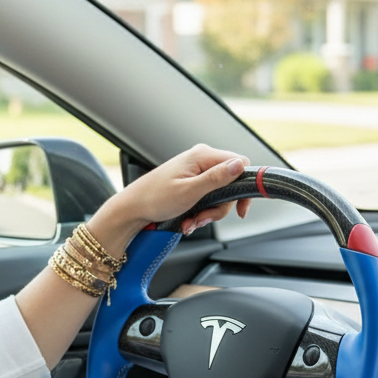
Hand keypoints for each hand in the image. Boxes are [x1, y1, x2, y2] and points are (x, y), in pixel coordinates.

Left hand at [93, 144, 251, 244]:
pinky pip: (207, 197)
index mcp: (202, 155)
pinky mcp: (191, 181)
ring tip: (192, 222)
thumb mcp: (190, 191)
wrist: (132, 208)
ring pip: (219, 194)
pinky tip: (188, 220)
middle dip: (219, 207)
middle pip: (230, 183)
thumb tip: (240, 165)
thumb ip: (217, 178)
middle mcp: (200, 159)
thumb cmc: (154, 198)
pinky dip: (201, 212)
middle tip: (204, 218)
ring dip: (208, 213)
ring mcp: (195, 170)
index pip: (240, 164)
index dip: (244, 186)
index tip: (240, 208)